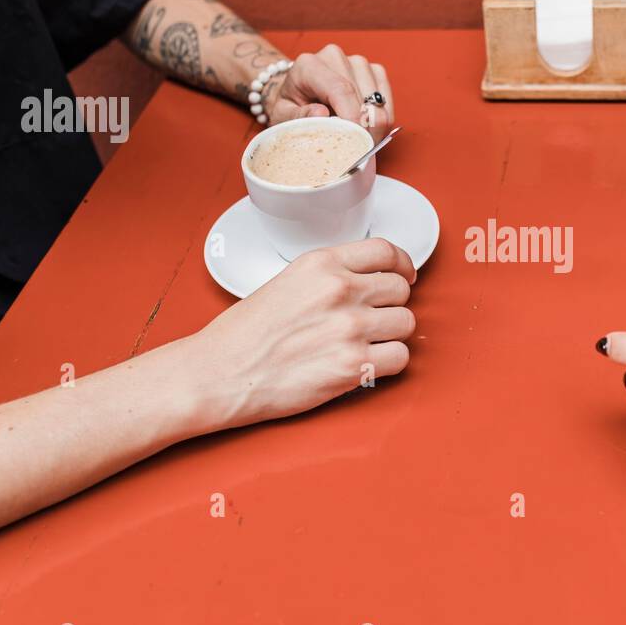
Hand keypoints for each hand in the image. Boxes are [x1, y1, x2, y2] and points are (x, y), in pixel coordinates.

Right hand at [185, 238, 416, 429]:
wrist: (219, 373)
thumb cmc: (243, 335)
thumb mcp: (285, 281)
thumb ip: (327, 276)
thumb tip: (364, 282)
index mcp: (321, 264)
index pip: (386, 250)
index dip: (402, 265)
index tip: (404, 275)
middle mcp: (340, 290)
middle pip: (401, 289)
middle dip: (392, 305)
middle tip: (376, 319)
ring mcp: (349, 328)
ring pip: (406, 323)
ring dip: (391, 335)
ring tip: (367, 344)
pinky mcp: (353, 366)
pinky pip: (400, 358)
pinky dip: (389, 363)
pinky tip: (367, 364)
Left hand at [264, 43, 394, 138]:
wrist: (298, 94)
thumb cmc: (291, 107)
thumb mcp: (284, 117)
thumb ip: (299, 116)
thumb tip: (321, 113)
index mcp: (309, 65)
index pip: (340, 89)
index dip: (353, 117)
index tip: (357, 141)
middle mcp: (335, 57)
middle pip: (362, 97)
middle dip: (364, 129)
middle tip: (356, 151)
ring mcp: (357, 62)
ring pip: (378, 101)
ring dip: (373, 127)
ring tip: (357, 140)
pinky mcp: (374, 71)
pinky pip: (387, 101)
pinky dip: (381, 120)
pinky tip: (366, 128)